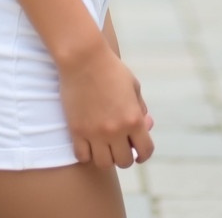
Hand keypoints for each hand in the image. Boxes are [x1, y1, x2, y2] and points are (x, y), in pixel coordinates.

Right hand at [58, 38, 154, 168]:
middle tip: (118, 145)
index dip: (143, 154)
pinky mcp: (76, 130)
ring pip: (104, 163)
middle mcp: (116, 129)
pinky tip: (87, 143)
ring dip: (105, 156)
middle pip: (124, 161)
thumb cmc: (110, 68)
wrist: (83, 57)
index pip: (145, 151)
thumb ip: (140, 108)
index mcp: (134, 118)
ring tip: (102, 145)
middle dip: (124, 154)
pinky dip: (86, 154)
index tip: (138, 152)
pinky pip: (82, 156)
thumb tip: (145, 125)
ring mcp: (95, 132)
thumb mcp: (133, 86)